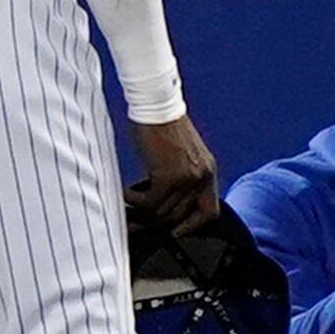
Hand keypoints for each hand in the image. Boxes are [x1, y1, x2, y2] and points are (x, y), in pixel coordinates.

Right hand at [128, 115, 219, 231]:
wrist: (155, 102)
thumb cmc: (161, 122)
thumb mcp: (179, 152)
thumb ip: (179, 175)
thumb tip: (163, 201)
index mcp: (208, 171)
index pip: (209, 212)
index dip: (192, 225)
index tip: (175, 231)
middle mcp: (202, 177)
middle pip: (180, 215)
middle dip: (156, 223)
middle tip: (135, 224)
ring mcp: (187, 178)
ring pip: (162, 212)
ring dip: (141, 213)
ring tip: (126, 208)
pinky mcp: (168, 177)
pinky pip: (149, 203)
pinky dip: (133, 201)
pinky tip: (124, 193)